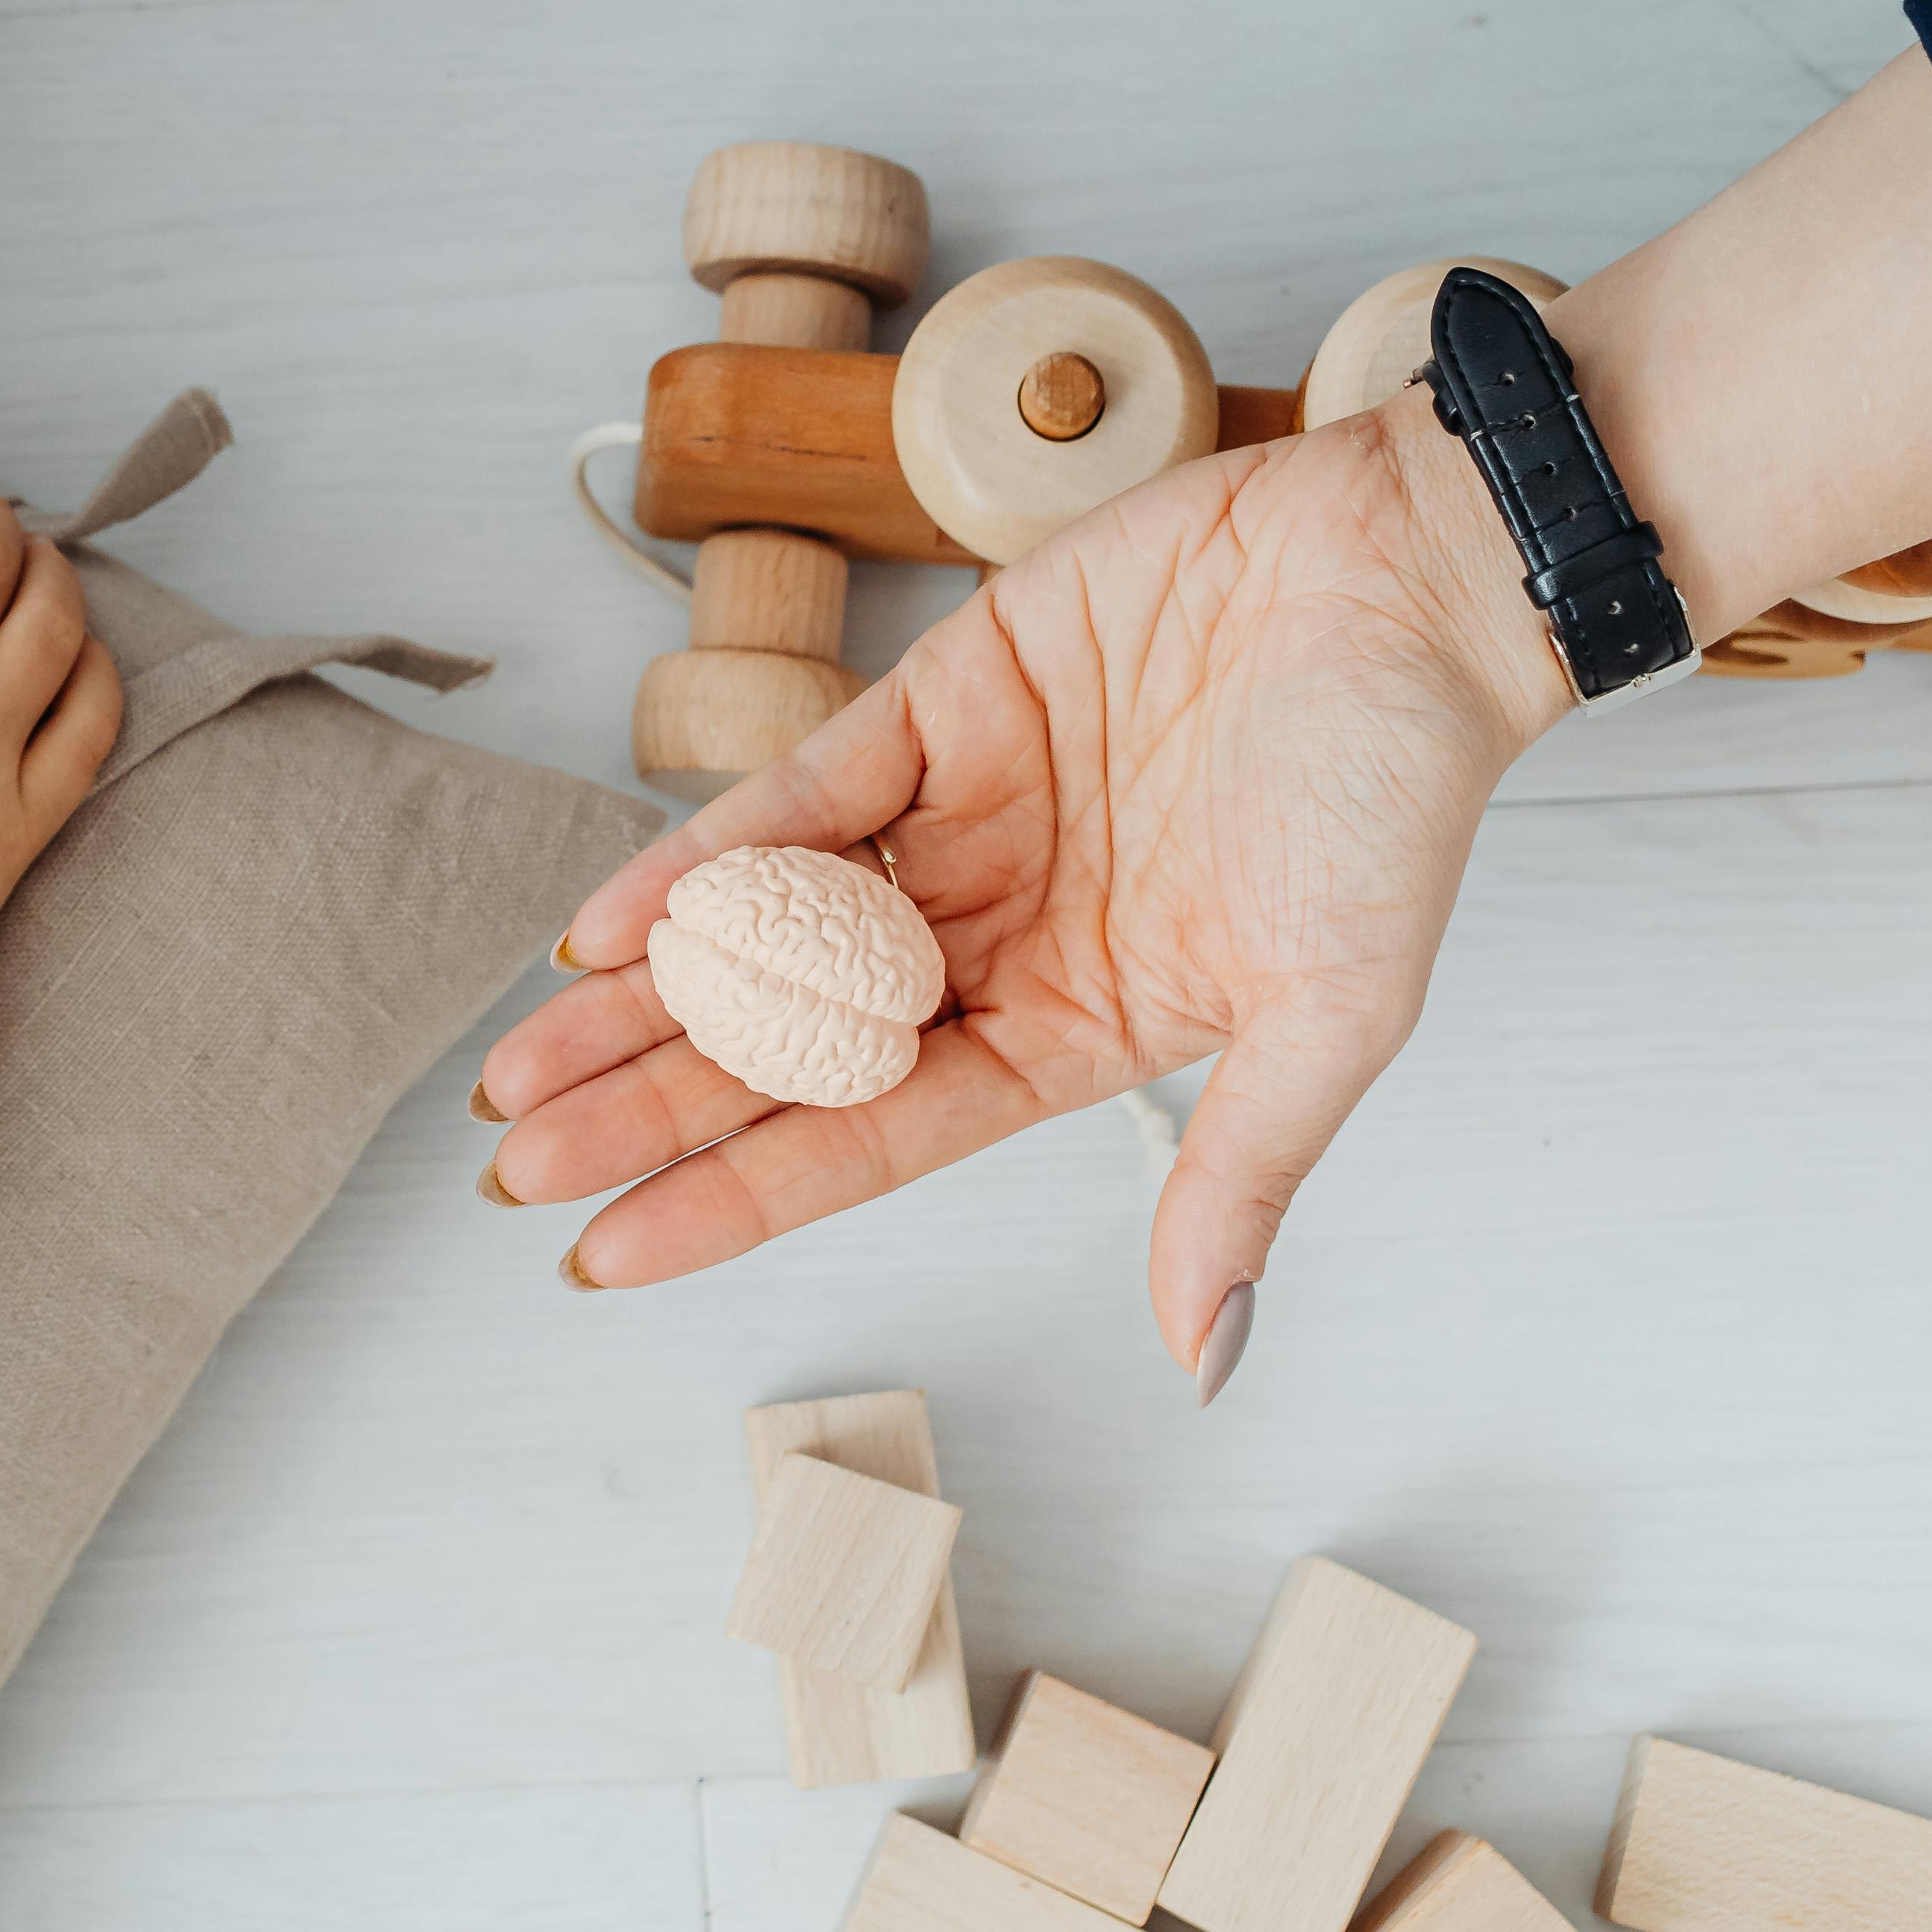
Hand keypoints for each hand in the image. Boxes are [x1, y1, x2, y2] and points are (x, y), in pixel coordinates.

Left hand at [478, 389, 1571, 1380]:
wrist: (1416, 575)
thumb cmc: (1399, 795)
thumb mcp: (1332, 1012)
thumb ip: (1239, 1174)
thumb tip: (1203, 1356)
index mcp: (1079, 1028)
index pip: (873, 1139)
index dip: (738, 1197)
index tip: (611, 1254)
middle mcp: (1000, 934)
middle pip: (791, 1045)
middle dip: (650, 1110)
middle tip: (515, 1170)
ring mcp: (963, 820)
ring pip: (765, 929)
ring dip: (642, 999)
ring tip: (519, 1068)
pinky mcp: (941, 700)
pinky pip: (794, 798)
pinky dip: (697, 859)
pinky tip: (604, 927)